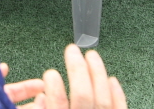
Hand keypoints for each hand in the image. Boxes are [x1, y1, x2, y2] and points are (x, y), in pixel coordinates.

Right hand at [2, 45, 126, 107]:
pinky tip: (112, 80)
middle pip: (83, 98)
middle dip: (78, 71)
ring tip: (92, 55)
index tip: (49, 72)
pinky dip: (118, 94)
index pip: (56, 108)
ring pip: (103, 100)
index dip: (53, 89)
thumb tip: (40, 98)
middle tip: (71, 49)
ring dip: (98, 75)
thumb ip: (36, 107)